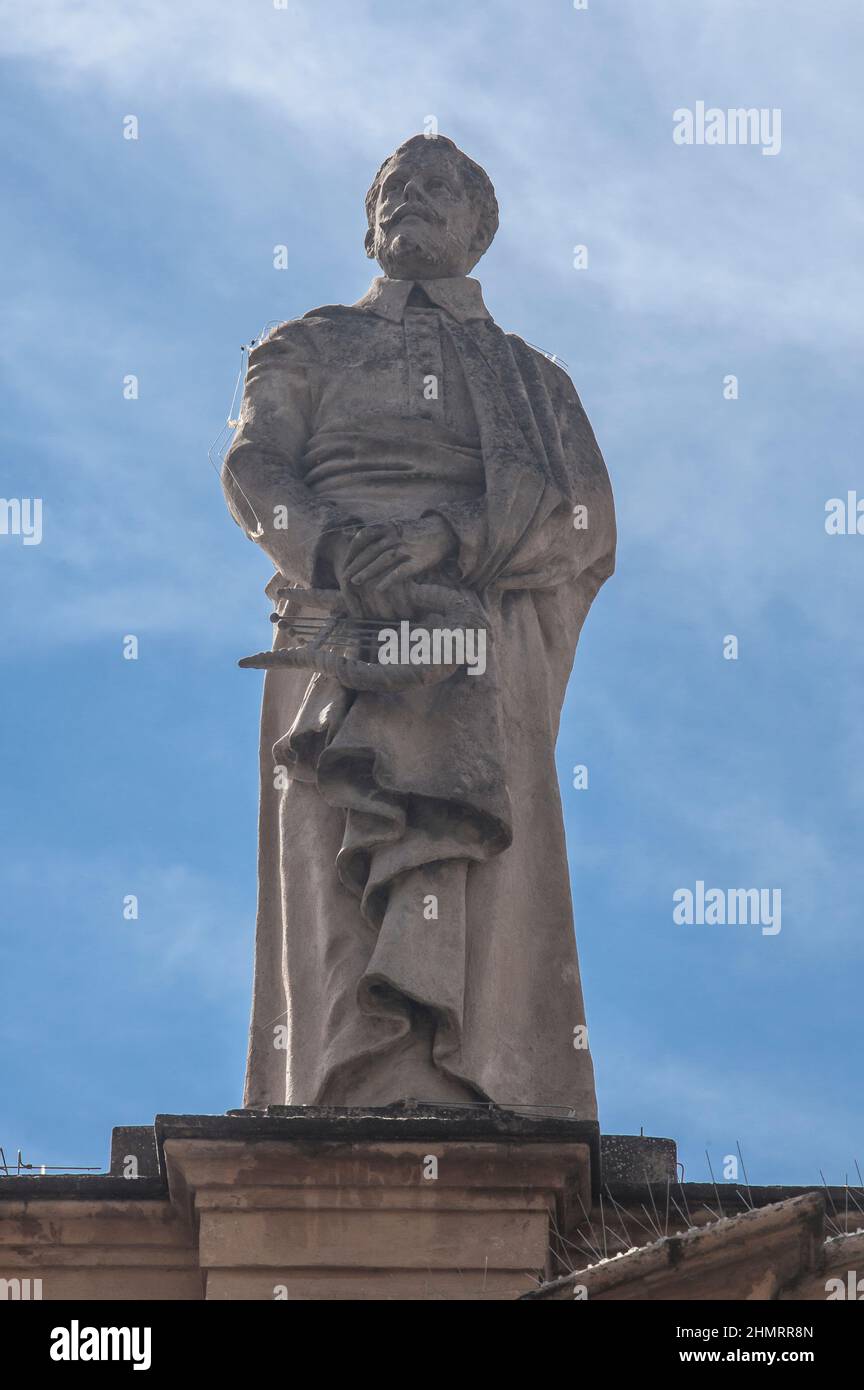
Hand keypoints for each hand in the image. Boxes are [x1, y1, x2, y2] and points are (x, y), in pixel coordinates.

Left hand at [340, 516, 455, 616]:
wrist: (443, 530)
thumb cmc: (415, 533)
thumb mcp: (395, 527)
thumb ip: (378, 534)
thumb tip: (353, 540)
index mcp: (388, 526)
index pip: (363, 537)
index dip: (352, 551)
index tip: (344, 564)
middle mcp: (395, 536)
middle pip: (370, 550)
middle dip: (356, 564)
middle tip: (344, 577)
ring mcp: (407, 547)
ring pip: (383, 559)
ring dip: (367, 571)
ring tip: (355, 582)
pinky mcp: (418, 561)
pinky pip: (401, 571)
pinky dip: (389, 580)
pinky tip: (379, 589)